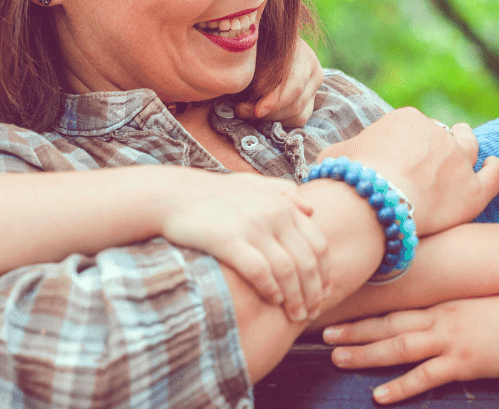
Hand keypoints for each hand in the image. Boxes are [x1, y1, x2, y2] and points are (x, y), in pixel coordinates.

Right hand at [160, 172, 328, 321]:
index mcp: (283, 203)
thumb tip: (311, 210)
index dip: (324, 272)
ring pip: (287, 270)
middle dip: (313, 291)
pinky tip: (274, 301)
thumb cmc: (213, 194)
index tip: (323, 293)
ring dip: (296, 297)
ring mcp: (252, 227)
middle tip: (312, 312)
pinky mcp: (230, 240)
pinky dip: (271, 289)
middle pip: (307, 261)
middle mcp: (274, 214)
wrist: (173, 195)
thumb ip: (283, 193)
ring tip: (296, 314)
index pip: (318, 244)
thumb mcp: (252, 184)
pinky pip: (260, 271)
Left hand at [236, 37, 322, 126]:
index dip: (275, 102)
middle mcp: (314, 74)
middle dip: (267, 113)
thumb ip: (259, 72)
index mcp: (305, 57)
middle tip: (240, 109)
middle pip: (296, 105)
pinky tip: (262, 113)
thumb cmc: (259, 46)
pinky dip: (279, 121)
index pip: (295, 87)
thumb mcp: (257, 53)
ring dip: (271, 119)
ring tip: (246, 111)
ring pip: (298, 116)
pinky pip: (298, 120)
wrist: (267, 44)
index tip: (257, 110)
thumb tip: (258, 92)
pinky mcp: (310, 102)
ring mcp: (314, 89)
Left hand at [323, 293, 498, 403]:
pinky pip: (425, 376)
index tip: (342, 310)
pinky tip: (379, 395)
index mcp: (444, 303)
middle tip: (323, 332)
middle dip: (354, 329)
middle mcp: (441, 318)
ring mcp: (450, 339)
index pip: (397, 305)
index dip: (367, 309)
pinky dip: (400, 386)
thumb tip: (442, 316)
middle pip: (388, 323)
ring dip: (366, 353)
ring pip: (398, 346)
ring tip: (337, 357)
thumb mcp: (484, 305)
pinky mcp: (464, 362)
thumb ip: (459, 309)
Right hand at [327, 108, 498, 235]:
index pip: (416, 126)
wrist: (372, 203)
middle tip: (437, 154)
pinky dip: (497, 169)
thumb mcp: (335, 156)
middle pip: (444, 135)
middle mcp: (437, 134)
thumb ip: (342, 153)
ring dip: (468, 146)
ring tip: (469, 151)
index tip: (406, 155)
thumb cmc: (349, 179)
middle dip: (441, 142)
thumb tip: (332, 160)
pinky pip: (495, 175)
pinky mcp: (472, 192)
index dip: (413, 141)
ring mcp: (458, 162)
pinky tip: (495, 168)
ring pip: (470, 148)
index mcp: (406, 120)